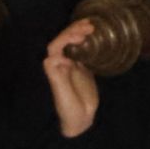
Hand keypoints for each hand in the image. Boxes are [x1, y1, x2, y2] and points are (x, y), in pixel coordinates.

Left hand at [44, 20, 99, 137]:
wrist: (78, 122)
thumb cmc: (68, 110)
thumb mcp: (61, 94)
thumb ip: (56, 76)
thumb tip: (53, 57)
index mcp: (54, 68)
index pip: (56, 46)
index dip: (67, 37)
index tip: (81, 34)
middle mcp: (61, 64)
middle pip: (64, 41)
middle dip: (74, 30)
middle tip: (90, 26)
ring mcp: (72, 66)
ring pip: (73, 44)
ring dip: (80, 33)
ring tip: (93, 26)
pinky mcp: (82, 70)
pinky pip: (82, 51)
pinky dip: (88, 42)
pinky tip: (96, 38)